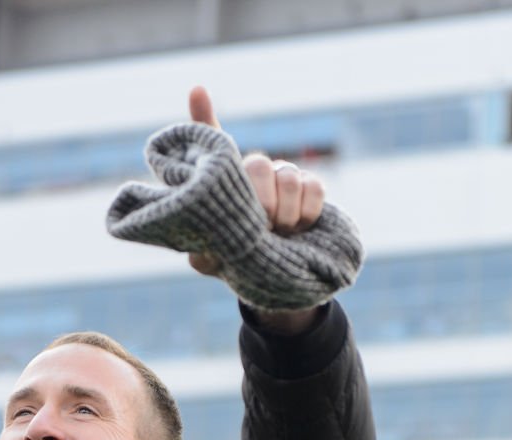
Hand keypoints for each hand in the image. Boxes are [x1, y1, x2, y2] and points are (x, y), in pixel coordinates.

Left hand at [185, 86, 326, 332]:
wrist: (276, 274)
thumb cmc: (234, 261)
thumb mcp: (211, 260)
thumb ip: (202, 253)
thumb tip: (204, 246)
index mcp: (222, 181)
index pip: (210, 139)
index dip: (203, 113)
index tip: (197, 91)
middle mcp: (251, 169)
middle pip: (259, 164)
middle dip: (261, 203)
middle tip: (262, 228)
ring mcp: (282, 174)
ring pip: (289, 177)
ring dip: (286, 214)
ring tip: (278, 233)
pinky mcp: (311, 185)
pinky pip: (314, 187)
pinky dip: (307, 212)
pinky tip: (299, 228)